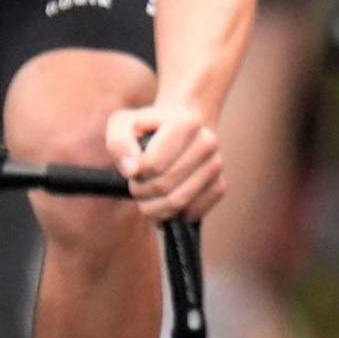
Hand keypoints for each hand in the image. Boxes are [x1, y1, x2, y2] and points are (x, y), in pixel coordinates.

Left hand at [107, 99, 223, 218]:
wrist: (179, 128)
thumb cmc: (147, 128)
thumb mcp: (123, 124)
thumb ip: (119, 142)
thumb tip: (132, 170)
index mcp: (186, 122)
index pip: (153, 165)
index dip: (135, 174)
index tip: (132, 169)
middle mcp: (207, 142)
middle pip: (164, 186)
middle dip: (142, 193)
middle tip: (136, 186)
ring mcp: (216, 165)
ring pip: (179, 203)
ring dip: (154, 208)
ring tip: (147, 198)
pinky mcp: (220, 184)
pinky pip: (195, 211)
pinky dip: (175, 215)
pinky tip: (165, 204)